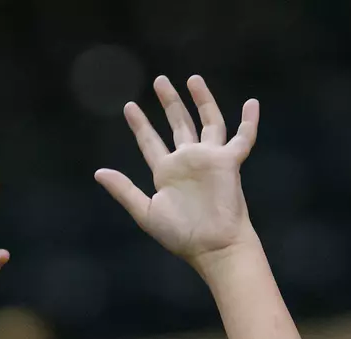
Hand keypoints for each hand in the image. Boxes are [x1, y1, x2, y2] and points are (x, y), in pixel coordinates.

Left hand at [95, 75, 259, 266]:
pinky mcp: (229, 163)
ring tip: (193, 78)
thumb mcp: (147, 212)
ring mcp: (209, 160)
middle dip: (170, 102)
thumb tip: (98, 172)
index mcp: (167, 173)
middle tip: (159, 80)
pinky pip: (243, 138)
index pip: (151, 142)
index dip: (140, 125)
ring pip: (208, 122)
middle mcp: (188, 162)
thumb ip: (124, 190)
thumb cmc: (181, 236)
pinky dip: (249, 121)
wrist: (213, 247)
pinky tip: (252, 103)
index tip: (129, 106)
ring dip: (202, 100)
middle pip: (178, 124)